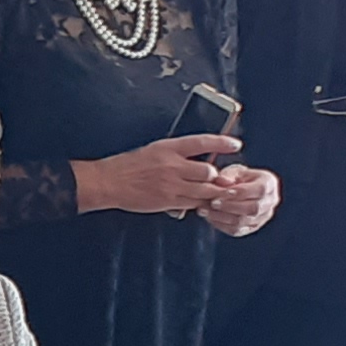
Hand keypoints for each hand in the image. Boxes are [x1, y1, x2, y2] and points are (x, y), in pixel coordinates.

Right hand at [76, 135, 245, 215]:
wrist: (110, 182)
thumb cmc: (129, 166)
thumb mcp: (154, 150)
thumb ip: (176, 155)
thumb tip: (199, 159)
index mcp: (169, 148)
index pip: (202, 142)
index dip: (222, 143)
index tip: (235, 144)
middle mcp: (173, 165)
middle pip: (209, 171)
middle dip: (216, 176)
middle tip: (220, 179)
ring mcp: (172, 184)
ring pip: (206, 189)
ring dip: (213, 192)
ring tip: (216, 193)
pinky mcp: (169, 201)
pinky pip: (194, 203)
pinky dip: (201, 203)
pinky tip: (201, 203)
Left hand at [195, 161, 279, 236]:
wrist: (240, 189)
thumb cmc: (237, 178)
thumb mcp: (234, 171)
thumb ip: (228, 175)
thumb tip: (221, 181)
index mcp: (269, 184)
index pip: (259, 190)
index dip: (240, 193)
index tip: (222, 192)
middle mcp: (270, 202)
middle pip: (253, 208)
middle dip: (230, 206)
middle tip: (212, 203)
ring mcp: (263, 217)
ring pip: (244, 221)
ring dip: (222, 217)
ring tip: (205, 210)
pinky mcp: (252, 227)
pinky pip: (237, 230)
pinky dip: (221, 225)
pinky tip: (209, 217)